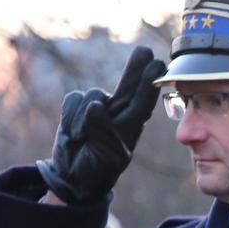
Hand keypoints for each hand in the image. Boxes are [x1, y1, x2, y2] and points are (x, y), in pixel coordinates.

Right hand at [36, 46, 166, 204]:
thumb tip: (96, 106)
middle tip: (145, 52)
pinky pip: (74, 100)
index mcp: (132, 126)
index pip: (143, 102)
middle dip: (136, 68)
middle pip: (129, 85)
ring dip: (83, 118)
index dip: (150, 84)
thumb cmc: (98, 169)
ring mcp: (99, 107)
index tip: (158, 67)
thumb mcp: (107, 158)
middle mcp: (119, 112)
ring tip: (82, 139)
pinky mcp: (78, 105)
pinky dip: (70, 116)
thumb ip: (104, 133)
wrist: (73, 175)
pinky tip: (74, 132)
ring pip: (93, 96)